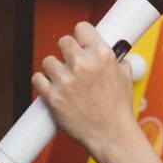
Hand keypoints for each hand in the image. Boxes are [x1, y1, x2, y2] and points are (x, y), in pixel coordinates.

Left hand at [31, 21, 137, 162]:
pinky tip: (52, 87)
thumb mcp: (125, 76)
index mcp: (101, 55)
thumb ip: (114, 60)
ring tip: (63, 79)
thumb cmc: (118, 108)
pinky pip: (37, 78)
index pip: (81, 28)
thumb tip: (109, 54)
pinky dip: (43, 83)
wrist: (111, 134)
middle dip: (67, 52)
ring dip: (54, 68)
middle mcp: (82, 64)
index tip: (80, 42)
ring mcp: (65, 80)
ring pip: (48, 61)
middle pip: (63, 41)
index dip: (80, 36)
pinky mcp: (52, 96)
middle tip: (72, 63)